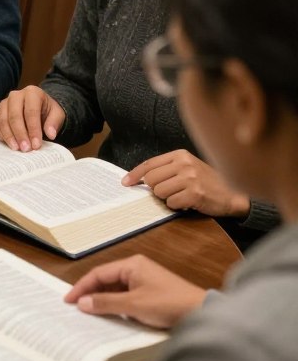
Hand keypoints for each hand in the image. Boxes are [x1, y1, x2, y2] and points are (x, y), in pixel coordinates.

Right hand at [0, 86, 66, 151]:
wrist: (38, 108)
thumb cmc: (48, 112)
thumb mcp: (57, 115)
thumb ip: (54, 123)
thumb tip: (51, 134)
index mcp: (32, 93)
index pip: (31, 111)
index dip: (33, 129)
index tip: (36, 145)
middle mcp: (16, 95)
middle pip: (14, 115)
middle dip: (20, 134)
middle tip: (25, 149)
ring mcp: (4, 103)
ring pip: (2, 119)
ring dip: (8, 135)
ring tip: (16, 148)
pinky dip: (0, 134)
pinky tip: (8, 143)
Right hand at [64, 254, 205, 328]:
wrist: (201, 313)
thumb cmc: (169, 304)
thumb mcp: (133, 305)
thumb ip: (106, 303)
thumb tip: (83, 303)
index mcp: (131, 265)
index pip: (98, 273)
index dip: (82, 287)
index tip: (69, 300)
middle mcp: (136, 269)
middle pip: (106, 280)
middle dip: (91, 293)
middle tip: (76, 307)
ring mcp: (144, 280)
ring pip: (115, 289)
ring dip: (103, 300)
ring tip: (89, 312)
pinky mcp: (151, 293)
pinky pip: (126, 296)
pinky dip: (115, 304)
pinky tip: (110, 314)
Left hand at [122, 150, 249, 217]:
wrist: (233, 194)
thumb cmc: (207, 182)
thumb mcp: (187, 168)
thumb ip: (166, 169)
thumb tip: (138, 179)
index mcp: (180, 154)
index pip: (149, 164)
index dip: (135, 175)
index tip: (125, 183)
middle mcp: (185, 163)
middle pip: (151, 179)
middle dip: (156, 189)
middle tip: (171, 191)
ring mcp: (190, 178)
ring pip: (159, 192)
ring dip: (167, 198)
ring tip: (182, 195)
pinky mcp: (195, 193)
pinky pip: (171, 203)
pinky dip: (177, 206)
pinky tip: (189, 202)